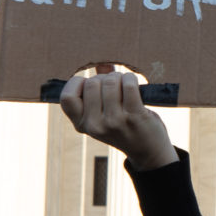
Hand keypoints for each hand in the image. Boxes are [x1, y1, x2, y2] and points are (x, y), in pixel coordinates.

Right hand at [58, 71, 177, 170]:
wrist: (148, 152)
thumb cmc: (123, 127)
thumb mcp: (102, 114)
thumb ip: (97, 90)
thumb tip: (101, 64)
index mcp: (81, 125)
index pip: (67, 98)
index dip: (77, 84)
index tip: (90, 85)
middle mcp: (95, 125)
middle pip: (91, 83)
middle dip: (104, 78)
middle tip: (114, 85)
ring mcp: (114, 122)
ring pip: (110, 81)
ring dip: (119, 77)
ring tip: (125, 84)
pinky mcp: (134, 116)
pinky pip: (128, 84)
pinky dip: (131, 79)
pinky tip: (133, 84)